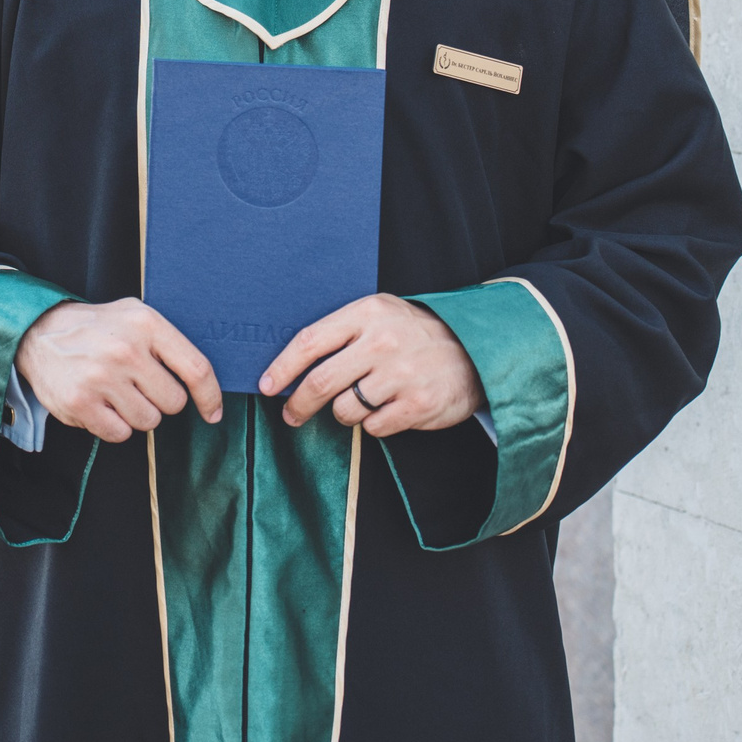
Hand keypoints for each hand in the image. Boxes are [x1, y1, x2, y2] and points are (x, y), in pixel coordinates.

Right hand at [14, 298, 223, 443]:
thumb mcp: (135, 315)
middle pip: (174, 403)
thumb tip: (206, 384)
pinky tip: (100, 403)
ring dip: (136, 414)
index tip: (212, 413)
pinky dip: (113, 425)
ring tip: (116, 392)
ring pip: (148, 422)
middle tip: (137, 384)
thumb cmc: (97, 328)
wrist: (38, 332)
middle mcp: (126, 350)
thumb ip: (169, 342)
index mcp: (146, 324)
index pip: (196, 369)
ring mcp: (101, 378)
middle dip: (160, 400)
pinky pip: (119, 434)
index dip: (210, 397)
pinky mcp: (80, 403)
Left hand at [257, 294, 484, 437]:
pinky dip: (373, 424)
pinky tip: (387, 408)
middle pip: (320, 382)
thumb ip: (341, 333)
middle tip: (291, 414)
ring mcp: (401, 375)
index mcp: (367, 314)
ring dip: (344, 413)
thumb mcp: (379, 316)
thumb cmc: (414, 334)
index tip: (266, 385)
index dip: (282, 368)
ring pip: (345, 409)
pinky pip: (373, 427)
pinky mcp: (417, 405)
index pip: (310, 341)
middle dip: (298, 404)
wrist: (475, 351)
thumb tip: (291, 364)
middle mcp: (382, 342)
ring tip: (362, 400)